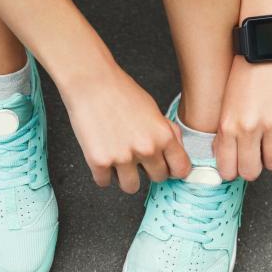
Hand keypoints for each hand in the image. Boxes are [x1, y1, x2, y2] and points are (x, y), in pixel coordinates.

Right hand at [60, 63, 190, 192]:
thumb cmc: (120, 93)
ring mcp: (122, 158)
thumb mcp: (153, 110)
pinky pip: (104, 183)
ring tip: (118, 161)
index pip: (180, 169)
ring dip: (125, 177)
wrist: (91, 83)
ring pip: (131, 187)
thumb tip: (175, 152)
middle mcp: (146, 149)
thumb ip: (166, 132)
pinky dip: (102, 174)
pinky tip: (101, 158)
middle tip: (136, 158)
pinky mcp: (99, 162)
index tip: (165, 168)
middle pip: (157, 179)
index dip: (173, 169)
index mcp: (163, 136)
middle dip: (148, 171)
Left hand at [214, 55, 271, 180]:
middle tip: (253, 164)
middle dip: (251, 171)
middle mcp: (248, 129)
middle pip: (250, 171)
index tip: (235, 170)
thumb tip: (226, 159)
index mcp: (227, 127)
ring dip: (270, 164)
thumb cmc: (244, 74)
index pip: (227, 169)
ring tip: (269, 156)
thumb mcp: (225, 107)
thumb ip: (224, 134)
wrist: (266, 48)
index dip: (232, 173)